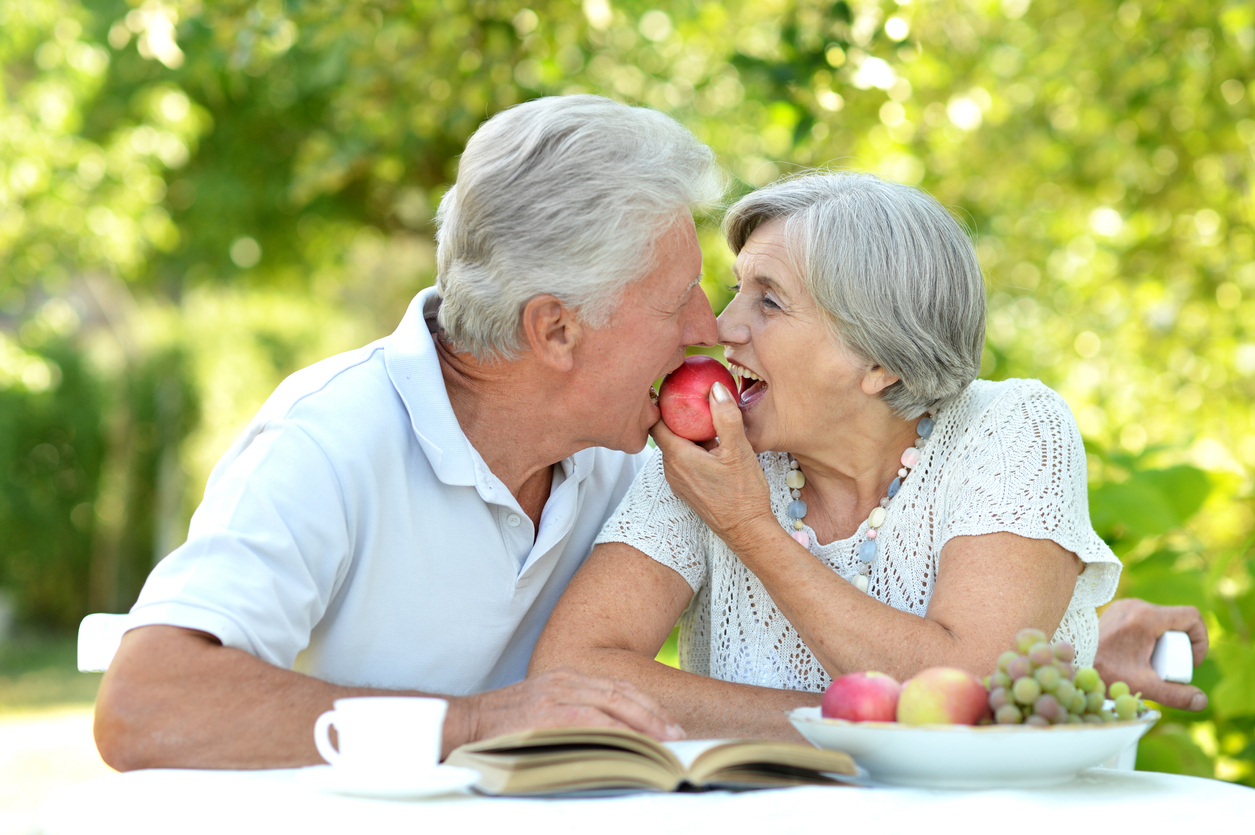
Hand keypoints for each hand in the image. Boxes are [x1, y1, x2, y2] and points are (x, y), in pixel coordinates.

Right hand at [451, 667, 684, 755]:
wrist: (465, 721)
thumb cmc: (503, 722)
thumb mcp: (543, 708)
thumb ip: (574, 713)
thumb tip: (610, 735)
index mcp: (568, 677)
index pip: (618, 686)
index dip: (647, 705)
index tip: (667, 723)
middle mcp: (567, 679)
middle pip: (623, 691)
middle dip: (654, 714)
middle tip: (676, 735)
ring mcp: (558, 693)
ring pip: (614, 703)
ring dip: (644, 724)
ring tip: (664, 743)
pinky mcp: (548, 712)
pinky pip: (592, 721)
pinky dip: (617, 732)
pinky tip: (633, 744)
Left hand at [650, 382, 775, 550]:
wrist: (747, 531)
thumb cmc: (743, 493)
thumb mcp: (738, 450)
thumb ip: (725, 417)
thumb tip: (716, 388)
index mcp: (678, 456)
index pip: (656, 423)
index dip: (661, 404)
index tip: (673, 390)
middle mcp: (671, 469)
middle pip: (666, 434)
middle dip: (677, 417)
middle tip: (692, 398)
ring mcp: (678, 481)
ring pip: (676, 448)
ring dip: (688, 434)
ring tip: (706, 419)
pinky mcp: (688, 489)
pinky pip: (684, 462)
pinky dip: (693, 449)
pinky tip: (714, 446)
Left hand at [1093, 598, 1208, 710]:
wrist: (1071, 662)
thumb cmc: (1103, 672)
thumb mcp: (1143, 685)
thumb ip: (1175, 695)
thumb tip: (1201, 701)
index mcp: (1146, 617)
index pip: (1191, 616)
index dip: (1200, 639)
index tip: (1190, 661)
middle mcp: (1136, 605)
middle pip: (1175, 620)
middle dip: (1179, 645)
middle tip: (1168, 668)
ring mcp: (1124, 606)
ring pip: (1160, 619)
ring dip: (1165, 640)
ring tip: (1154, 663)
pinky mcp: (1116, 611)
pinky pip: (1144, 619)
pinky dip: (1150, 635)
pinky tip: (1142, 654)